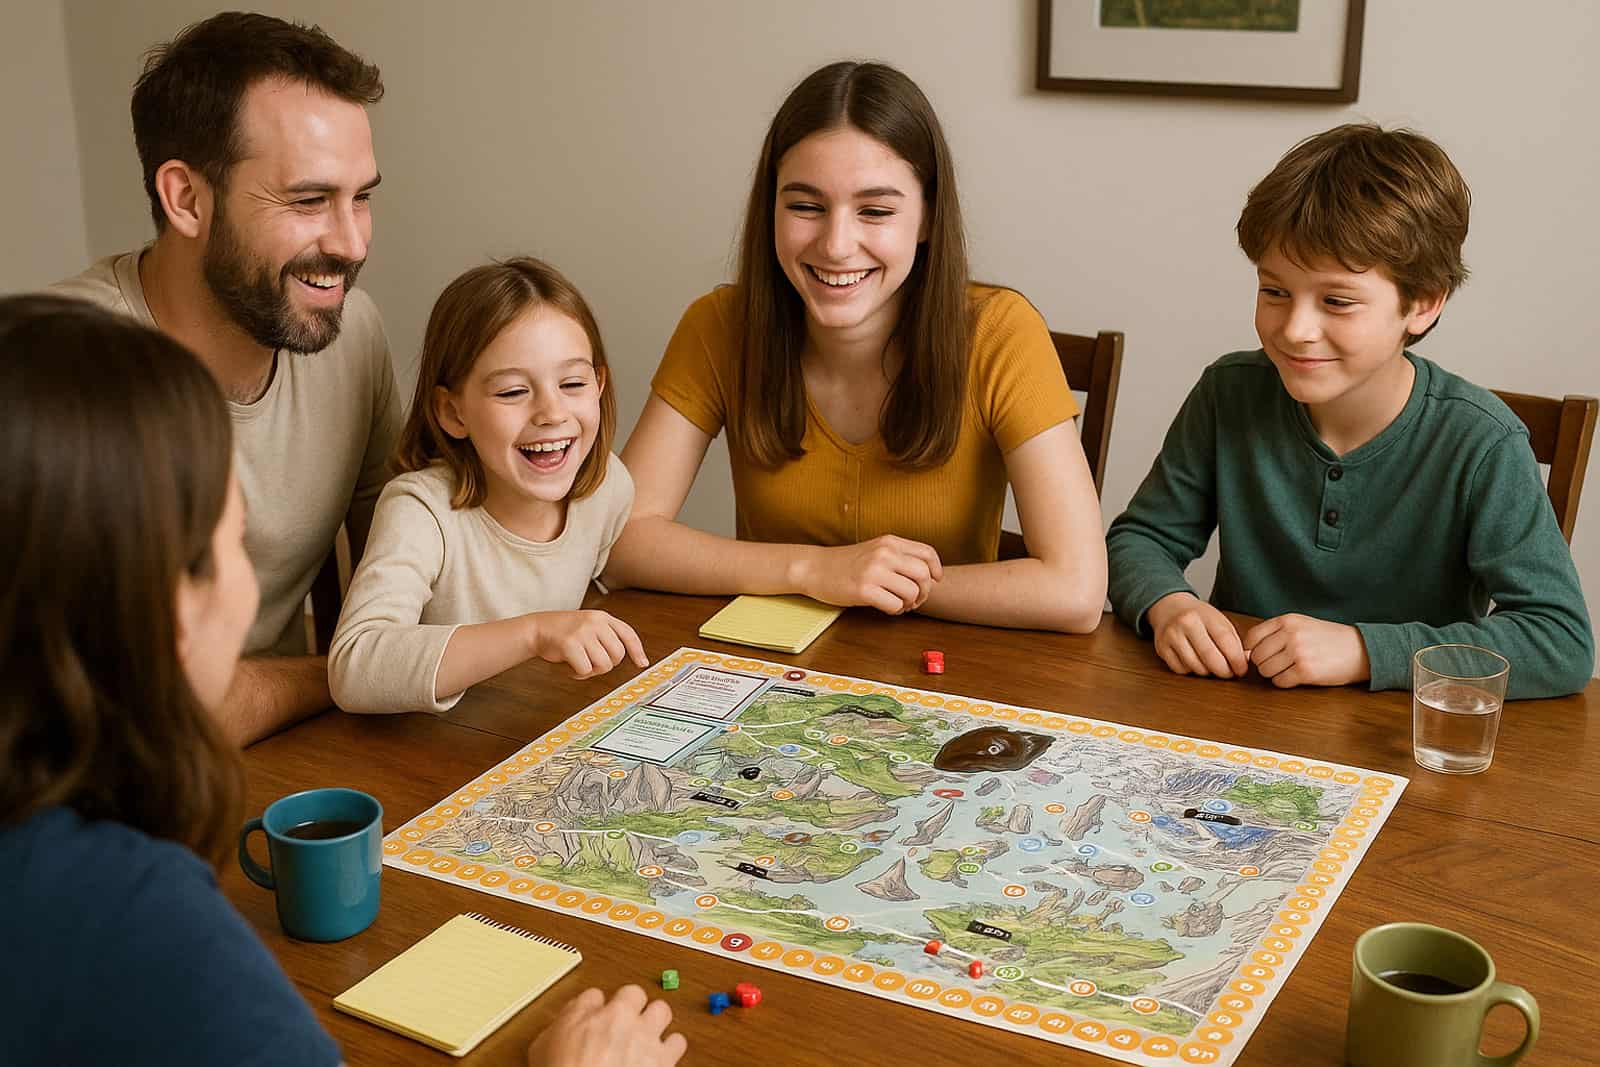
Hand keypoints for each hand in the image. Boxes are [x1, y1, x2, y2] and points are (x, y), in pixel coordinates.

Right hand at [527, 611, 648, 678]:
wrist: (537, 628)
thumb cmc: (564, 632)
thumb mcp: (589, 626)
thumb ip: (606, 636)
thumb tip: (626, 657)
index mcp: (602, 617)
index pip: (628, 634)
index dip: (637, 651)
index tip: (642, 663)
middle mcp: (595, 622)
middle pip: (618, 655)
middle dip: (607, 664)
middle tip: (592, 663)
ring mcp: (583, 632)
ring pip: (604, 665)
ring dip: (592, 671)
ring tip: (580, 664)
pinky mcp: (570, 644)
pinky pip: (586, 669)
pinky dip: (579, 674)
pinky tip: (570, 667)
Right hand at [528, 986, 685, 1066]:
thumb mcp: (541, 1050)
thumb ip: (558, 1028)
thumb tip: (564, 1022)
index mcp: (587, 1014)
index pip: (594, 994)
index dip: (595, 1007)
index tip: (595, 1017)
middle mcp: (619, 1019)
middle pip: (633, 993)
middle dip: (631, 1006)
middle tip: (625, 1021)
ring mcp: (644, 1037)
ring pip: (661, 1010)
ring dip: (655, 1021)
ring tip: (648, 1035)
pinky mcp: (663, 1060)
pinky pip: (677, 1042)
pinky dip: (670, 1048)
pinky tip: (662, 1056)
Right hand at [796, 535, 942, 614]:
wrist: (815, 568)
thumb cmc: (847, 563)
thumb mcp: (875, 550)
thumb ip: (899, 556)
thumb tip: (928, 575)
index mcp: (889, 542)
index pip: (927, 553)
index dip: (936, 570)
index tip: (934, 581)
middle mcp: (884, 553)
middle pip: (924, 575)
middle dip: (925, 592)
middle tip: (915, 599)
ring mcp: (873, 571)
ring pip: (911, 592)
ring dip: (909, 603)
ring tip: (899, 604)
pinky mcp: (863, 590)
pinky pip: (895, 606)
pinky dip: (895, 611)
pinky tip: (885, 607)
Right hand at [1146, 592, 1249, 678]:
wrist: (1170, 608)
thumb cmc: (1199, 617)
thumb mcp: (1219, 621)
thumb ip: (1232, 641)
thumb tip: (1243, 662)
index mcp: (1205, 615)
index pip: (1226, 641)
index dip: (1237, 660)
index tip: (1241, 669)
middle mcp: (1186, 624)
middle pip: (1210, 658)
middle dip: (1224, 671)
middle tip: (1229, 673)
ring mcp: (1172, 636)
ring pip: (1196, 667)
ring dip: (1208, 672)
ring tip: (1211, 665)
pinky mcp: (1162, 648)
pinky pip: (1182, 670)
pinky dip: (1191, 670)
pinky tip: (1194, 661)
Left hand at [1243, 614, 1370, 687]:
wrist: (1361, 650)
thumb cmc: (1329, 639)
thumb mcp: (1301, 626)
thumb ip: (1274, 634)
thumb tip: (1244, 652)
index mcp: (1287, 621)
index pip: (1251, 638)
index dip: (1253, 650)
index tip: (1265, 655)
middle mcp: (1290, 634)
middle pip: (1256, 657)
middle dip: (1265, 664)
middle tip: (1282, 664)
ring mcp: (1297, 653)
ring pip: (1265, 671)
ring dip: (1275, 674)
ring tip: (1291, 669)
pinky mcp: (1305, 671)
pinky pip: (1279, 682)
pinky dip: (1285, 682)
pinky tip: (1298, 676)